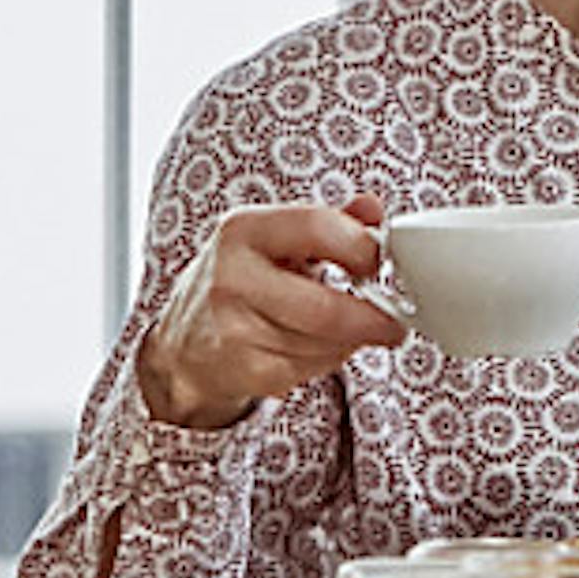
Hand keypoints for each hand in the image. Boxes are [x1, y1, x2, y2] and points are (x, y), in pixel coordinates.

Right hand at [134, 194, 410, 430]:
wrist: (183, 342)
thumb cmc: (242, 282)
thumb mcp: (277, 239)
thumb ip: (331, 222)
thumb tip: (374, 208)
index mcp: (243, 230)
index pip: (317, 227)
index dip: (362, 247)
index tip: (380, 262)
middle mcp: (231, 278)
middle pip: (325, 307)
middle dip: (373, 317)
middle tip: (395, 320)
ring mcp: (232, 328)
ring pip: (323, 342)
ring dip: (351, 340)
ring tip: (349, 330)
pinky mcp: (241, 369)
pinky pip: (308, 368)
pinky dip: (327, 360)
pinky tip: (319, 348)